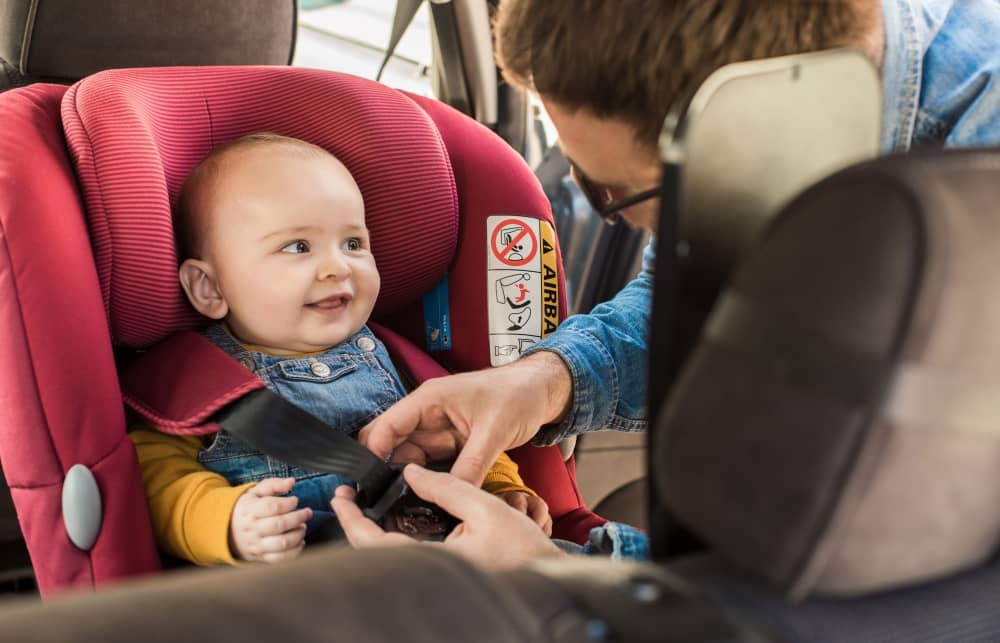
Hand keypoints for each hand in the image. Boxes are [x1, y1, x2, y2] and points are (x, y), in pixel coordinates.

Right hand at [229, 477, 312, 562]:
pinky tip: (299, 541)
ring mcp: (256, 544)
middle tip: (307, 513)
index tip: (295, 500)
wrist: (227, 531)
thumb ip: (274, 485)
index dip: (288, 503)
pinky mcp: (261, 557)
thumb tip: (291, 482)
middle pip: (279, 525)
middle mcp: (252, 529)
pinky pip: (280, 558)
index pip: (272, 506)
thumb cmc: (247, 509)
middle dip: (298, 518)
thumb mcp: (255, 492)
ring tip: (302, 526)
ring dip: (298, 534)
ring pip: (282, 543)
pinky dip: (295, 551)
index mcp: (249, 510)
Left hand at [331, 465, 567, 569]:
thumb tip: (412, 472)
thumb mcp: (486, 507)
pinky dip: (392, 539)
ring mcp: (434, 579)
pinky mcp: (442, 577)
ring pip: (389, 557)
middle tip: (347, 497)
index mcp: (435, 561)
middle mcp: (429, 574)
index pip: (375, 544)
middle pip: (375, 554)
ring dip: (372, 532)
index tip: (341, 497)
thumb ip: (447, 487)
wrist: (548, 576)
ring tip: (365, 504)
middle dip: (356, 524)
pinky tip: (393, 520)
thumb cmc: (523, 548)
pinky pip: (406, 559)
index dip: (352, 519)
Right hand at [359, 352, 572, 484]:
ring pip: (409, 459)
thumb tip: (452, 495)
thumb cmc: (518, 395)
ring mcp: (438, 430)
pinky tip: (427, 499)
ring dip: (407, 480)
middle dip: (385, 471)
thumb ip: (472, 465)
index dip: (374, 453)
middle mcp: (428, 415)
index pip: (387, 425)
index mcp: (429, 400)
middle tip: (385, 503)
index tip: (369, 484)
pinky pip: (430, 465)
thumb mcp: (494, 432)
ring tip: (405, 507)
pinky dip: (428, 481)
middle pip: (391, 445)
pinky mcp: (450, 443)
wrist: (541, 391)